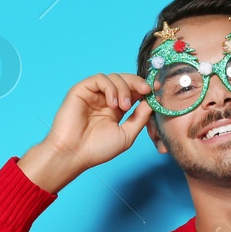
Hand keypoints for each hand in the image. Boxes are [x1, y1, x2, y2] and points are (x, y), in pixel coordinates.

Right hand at [19, 72, 152, 192]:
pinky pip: (100, 79)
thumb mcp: (127, 134)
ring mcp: (93, 94)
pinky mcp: (82, 90)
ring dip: (124, 89)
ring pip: (114, 78)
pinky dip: (110, 88)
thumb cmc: (97, 149)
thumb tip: (152, 102)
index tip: (156, 89)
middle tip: (146, 90)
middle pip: (125, 81)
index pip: (133, 92)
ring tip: (124, 106)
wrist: (74, 154)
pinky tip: (112, 104)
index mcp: (116, 109)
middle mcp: (104, 99)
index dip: (144, 89)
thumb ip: (140, 118)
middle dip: (138, 83)